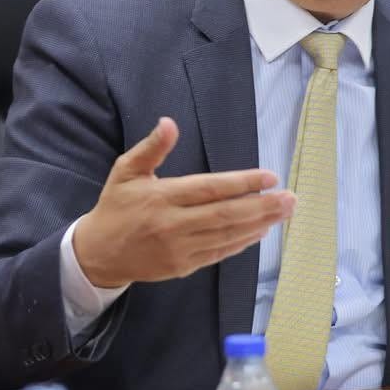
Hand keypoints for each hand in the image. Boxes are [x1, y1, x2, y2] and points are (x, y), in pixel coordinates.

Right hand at [72, 117, 294, 288]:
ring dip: (259, 224)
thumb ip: (151, 148)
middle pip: (226, 216)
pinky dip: (242, 243)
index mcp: (162, 197)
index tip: (269, 177)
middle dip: (262, 207)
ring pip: (227, 236)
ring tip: (284, 212)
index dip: (242, 183)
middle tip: (290, 198)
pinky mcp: (183, 266)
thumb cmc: (116, 206)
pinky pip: (219, 254)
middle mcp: (173, 224)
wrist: (98, 254)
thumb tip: (169, 122)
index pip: (210, 189)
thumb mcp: (127, 170)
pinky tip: (261, 231)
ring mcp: (180, 249)